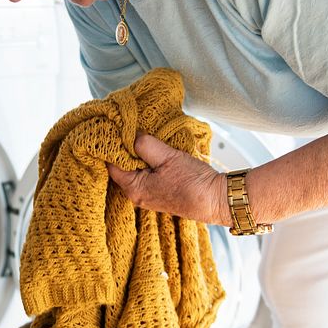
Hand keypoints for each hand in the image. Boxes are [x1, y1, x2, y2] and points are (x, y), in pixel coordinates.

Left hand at [108, 132, 226, 223]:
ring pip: (136, 168)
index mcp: (133, 188)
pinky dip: (149, 160)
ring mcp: (148, 194)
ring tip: (145, 135)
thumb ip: (144, 145)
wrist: (216, 199)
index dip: (112, 145)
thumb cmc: (192, 183)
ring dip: (139, 153)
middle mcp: (137, 194)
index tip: (117, 129)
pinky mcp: (160, 191)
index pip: (111, 164)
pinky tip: (156, 149)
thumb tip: (131, 135)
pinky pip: (147, 173)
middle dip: (126, 148)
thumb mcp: (166, 157)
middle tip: (131, 128)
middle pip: (122, 166)